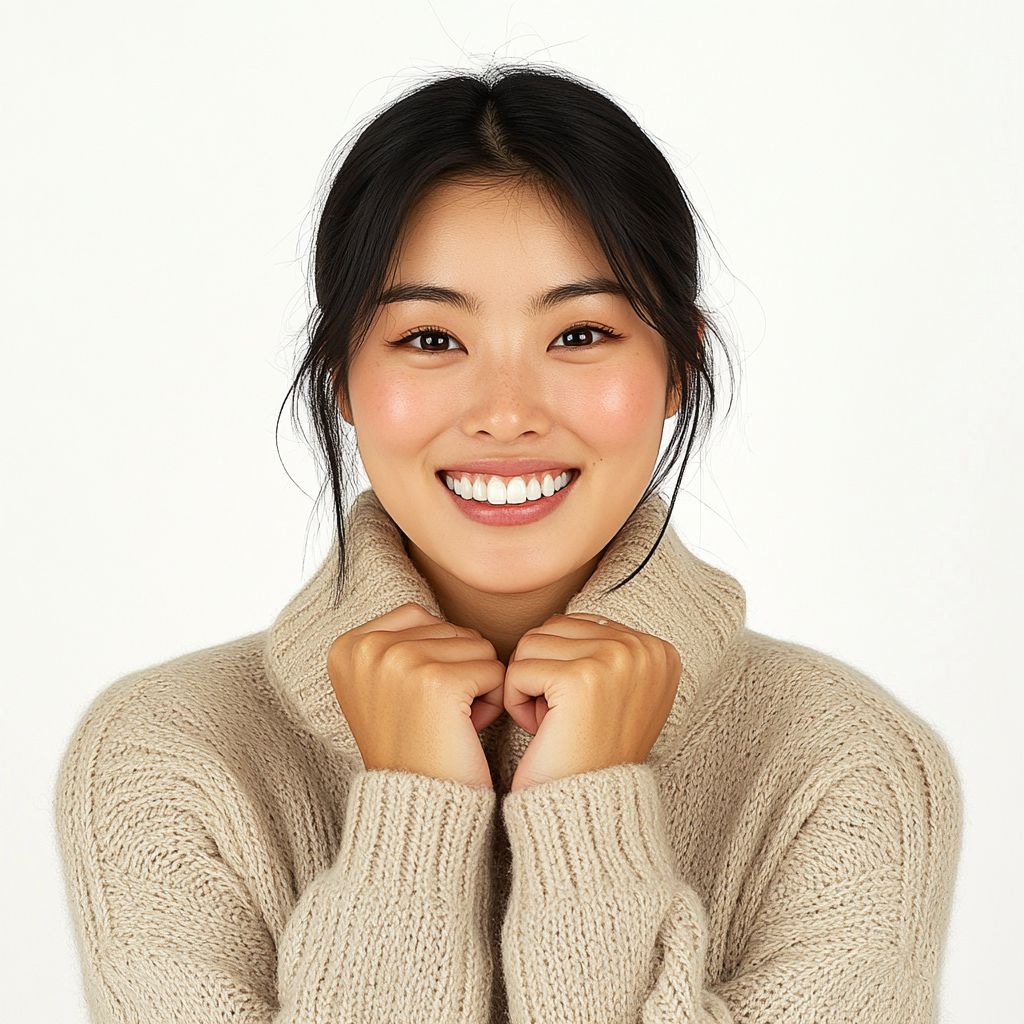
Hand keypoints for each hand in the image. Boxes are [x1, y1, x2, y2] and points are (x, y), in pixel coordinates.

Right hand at [327, 603, 505, 788]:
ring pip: (477, 647)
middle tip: (434, 719)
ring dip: (477, 686)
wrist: (418, 808)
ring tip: (448, 724)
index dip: (437, 658)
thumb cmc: (412, 747)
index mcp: (348, 645)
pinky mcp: (437, 682)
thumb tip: (429, 605)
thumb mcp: (384, 686)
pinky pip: (493, 670)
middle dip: (458, 671)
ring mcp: (399, 662)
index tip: (416, 702)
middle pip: (452, 629)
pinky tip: (466, 731)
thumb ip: (397, 642)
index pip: (423, 617)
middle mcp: (367, 648)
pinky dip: (491, 702)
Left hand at [503, 614, 680, 791]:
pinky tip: (541, 730)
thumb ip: (606, 650)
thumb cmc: (592, 753)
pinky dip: (516, 702)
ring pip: (531, 644)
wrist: (586, 808)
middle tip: (563, 718)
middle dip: (544, 671)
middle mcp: (645, 649)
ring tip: (554, 723)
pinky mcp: (581, 679)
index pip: (578, 623)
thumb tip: (576, 616)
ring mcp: (616, 660)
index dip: (563, 666)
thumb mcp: (616, 693)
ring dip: (529, 686)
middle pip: (553, 628)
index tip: (584, 709)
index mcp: (659, 650)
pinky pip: (518, 669)